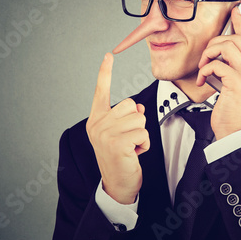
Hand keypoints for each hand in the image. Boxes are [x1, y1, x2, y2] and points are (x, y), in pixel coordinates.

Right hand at [86, 53, 149, 203]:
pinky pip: (143, 132)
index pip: (101, 91)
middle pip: (130, 105)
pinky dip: (144, 144)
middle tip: (128, 140)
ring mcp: (105, 134)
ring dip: (141, 135)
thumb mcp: (120, 133)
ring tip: (131, 148)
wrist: (118, 184)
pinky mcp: (117, 143)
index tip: (108, 55)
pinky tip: (134, 155)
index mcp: (96, 119)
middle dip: (136, 122)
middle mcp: (97, 124)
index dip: (105, 72)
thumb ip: (126, 117)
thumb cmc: (121, 157)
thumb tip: (138, 107)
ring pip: (139, 119)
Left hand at [196, 6, 240, 139]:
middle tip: (206, 55)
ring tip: (204, 66)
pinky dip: (205, 69)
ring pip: (227, 47)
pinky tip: (203, 79)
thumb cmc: (232, 107)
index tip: (236, 11)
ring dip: (209, 54)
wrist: (233, 129)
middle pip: (235, 40)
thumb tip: (222, 49)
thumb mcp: (236, 83)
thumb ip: (234, 65)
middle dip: (215, 43)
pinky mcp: (238, 82)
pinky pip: (217, 64)